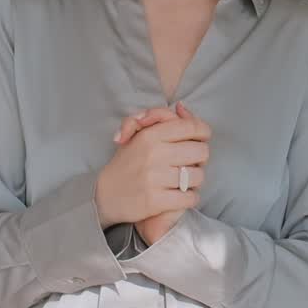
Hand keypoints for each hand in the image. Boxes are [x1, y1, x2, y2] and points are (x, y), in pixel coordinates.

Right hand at [129, 103, 211, 244]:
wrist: (105, 195)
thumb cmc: (127, 162)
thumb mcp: (137, 133)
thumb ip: (159, 116)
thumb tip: (181, 107)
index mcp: (151, 135)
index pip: (193, 127)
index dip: (203, 133)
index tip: (199, 141)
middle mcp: (153, 154)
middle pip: (201, 152)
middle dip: (200, 159)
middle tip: (190, 164)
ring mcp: (154, 178)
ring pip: (198, 176)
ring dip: (195, 181)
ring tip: (184, 181)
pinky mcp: (155, 201)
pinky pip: (190, 198)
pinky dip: (190, 198)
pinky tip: (181, 196)